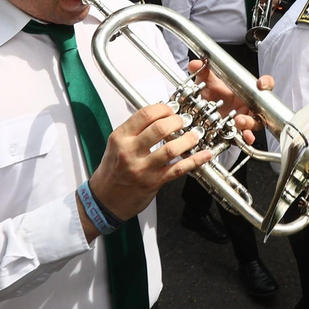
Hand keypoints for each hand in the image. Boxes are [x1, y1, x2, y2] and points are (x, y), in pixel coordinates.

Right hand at [87, 103, 209, 225]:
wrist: (104, 199)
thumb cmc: (112, 171)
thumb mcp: (116, 145)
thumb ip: (135, 131)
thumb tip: (160, 116)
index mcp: (120, 138)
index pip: (145, 114)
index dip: (163, 108)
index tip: (172, 109)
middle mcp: (130, 151)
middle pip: (159, 128)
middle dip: (177, 121)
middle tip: (184, 120)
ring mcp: (142, 168)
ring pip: (171, 148)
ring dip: (188, 139)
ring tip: (195, 134)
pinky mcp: (153, 182)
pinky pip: (178, 169)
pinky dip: (194, 160)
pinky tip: (204, 154)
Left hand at [188, 60, 270, 143]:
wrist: (202, 109)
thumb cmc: (211, 93)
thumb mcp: (206, 81)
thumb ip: (203, 71)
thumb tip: (197, 64)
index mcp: (247, 90)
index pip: (264, 85)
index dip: (266, 84)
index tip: (261, 84)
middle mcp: (249, 104)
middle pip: (263, 107)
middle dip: (259, 107)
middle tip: (246, 107)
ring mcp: (245, 118)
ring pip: (256, 123)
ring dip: (249, 123)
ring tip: (239, 122)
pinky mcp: (238, 130)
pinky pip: (246, 135)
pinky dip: (247, 138)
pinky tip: (245, 138)